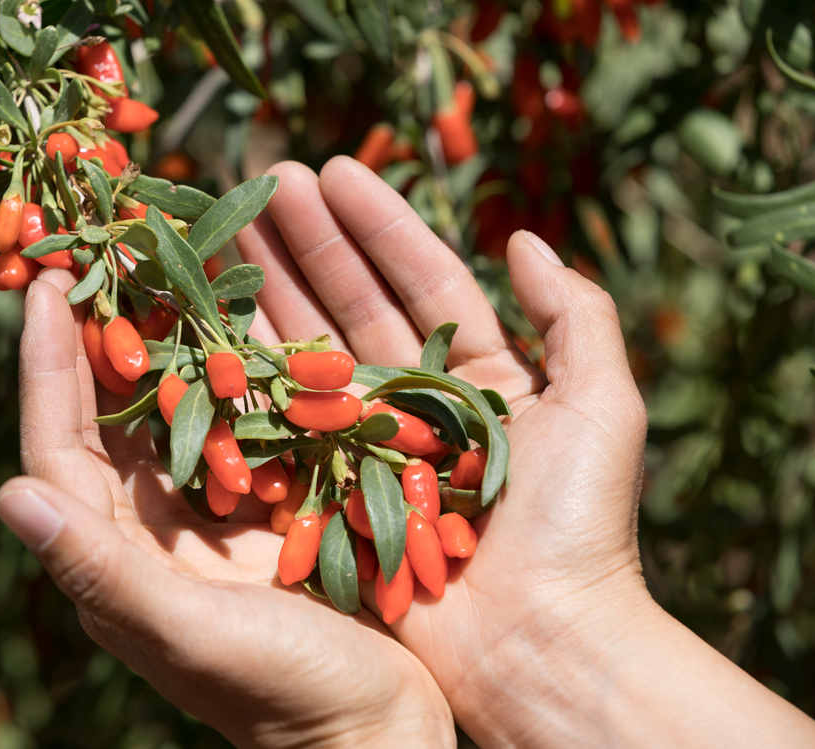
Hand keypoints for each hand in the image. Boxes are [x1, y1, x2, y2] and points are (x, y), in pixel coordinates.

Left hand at [0, 266, 453, 747]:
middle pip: (109, 414)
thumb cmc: (284, 696)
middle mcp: (151, 529)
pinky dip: (236, 367)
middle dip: (99, 331)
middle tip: (99, 248)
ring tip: (162, 260)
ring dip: (164, 335)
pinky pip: (240, 421)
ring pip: (174, 406)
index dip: (45, 365)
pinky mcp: (269, 507)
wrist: (379, 735)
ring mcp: (211, 516)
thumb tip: (6, 498)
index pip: (59, 444)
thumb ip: (102, 570)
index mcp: (115, 557)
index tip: (38, 283)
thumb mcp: (192, 634)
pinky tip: (246, 314)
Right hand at [235, 157, 649, 742]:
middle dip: (307, 241)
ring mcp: (365, 446)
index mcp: (479, 376)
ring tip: (223, 230)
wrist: (539, 644)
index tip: (332, 170)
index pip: (421, 279)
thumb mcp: (603, 406)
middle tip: (260, 181)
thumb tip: (526, 237)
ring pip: (310, 351)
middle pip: (352, 304)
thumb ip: (577, 316)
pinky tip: (211, 323)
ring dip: (269, 290)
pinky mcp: (326, 491)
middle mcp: (414, 402)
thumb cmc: (577, 526)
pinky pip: (282, 422)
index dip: (378, 224)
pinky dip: (247, 374)